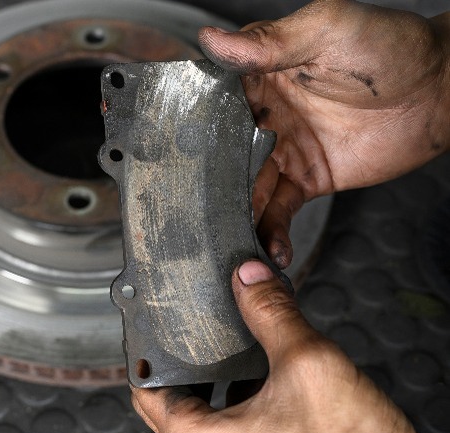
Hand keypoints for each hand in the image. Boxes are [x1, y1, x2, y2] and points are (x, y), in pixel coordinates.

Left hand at [131, 260, 415, 432]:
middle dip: (179, 358)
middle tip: (183, 325)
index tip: (146, 325)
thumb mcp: (308, 364)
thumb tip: (251, 277)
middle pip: (170, 398)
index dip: (142, 352)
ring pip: (201, 408)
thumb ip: (273, 314)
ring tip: (217, 338)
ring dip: (209, 373)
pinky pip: (229, 418)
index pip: (144, 392)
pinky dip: (235, 390)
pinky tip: (254, 364)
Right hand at [198, 0, 449, 267]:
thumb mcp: (326, 30)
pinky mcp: (306, 180)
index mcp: (258, 75)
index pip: (209, 100)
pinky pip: (279, 210)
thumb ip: (269, 42)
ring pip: (244, 186)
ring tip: (222, 233)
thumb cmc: (389, 46)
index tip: (167, 146)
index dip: (187, 122)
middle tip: (188, 202)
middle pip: (219, 152)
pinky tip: (266, 246)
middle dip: (203, 176)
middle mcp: (263, 114)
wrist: (440, 91)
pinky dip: (270, 231)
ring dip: (233, 211)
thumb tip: (211, 40)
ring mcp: (283, 150)